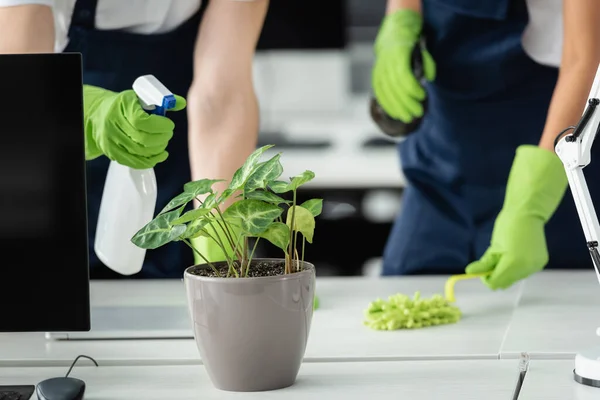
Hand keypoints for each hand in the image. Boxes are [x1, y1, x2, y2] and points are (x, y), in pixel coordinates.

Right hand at [83, 85, 185, 168]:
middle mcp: (113, 123)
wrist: (98, 115)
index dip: (160, 125)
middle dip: (162, 138)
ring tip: (163, 142)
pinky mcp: (112, 153)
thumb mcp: (139, 97)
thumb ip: (162, 100)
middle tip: (168, 133)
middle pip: (143, 139)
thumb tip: (181, 103)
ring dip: (158, 149)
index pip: (142, 121)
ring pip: (141, 152)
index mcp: (122, 106)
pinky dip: (151, 160)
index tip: (169, 124)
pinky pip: (135, 162)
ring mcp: (111, 140)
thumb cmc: (124, 106)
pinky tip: (160, 154)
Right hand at [372, 9, 435, 122]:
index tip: (423, 95)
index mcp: (398, 55)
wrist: (394, 33)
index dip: (413, 89)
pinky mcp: (376, 77)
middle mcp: (386, 64)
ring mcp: (379, 71)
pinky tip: (395, 114)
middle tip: (418, 113)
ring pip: (386, 93)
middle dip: (407, 103)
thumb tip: (429, 79)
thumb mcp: (423, 49)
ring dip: (397, 108)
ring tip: (408, 118)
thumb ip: (428, 64)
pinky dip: (387, 105)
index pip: (404, 77)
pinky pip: (379, 94)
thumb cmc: (411, 43)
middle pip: (395, 89)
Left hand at [465, 145, 567, 288]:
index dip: (487, 278)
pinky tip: (517, 253)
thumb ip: (484, 263)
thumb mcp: (493, 246)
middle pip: (505, 283)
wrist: (528, 213)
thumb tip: (470, 272)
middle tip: (494, 258)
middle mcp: (526, 268)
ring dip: (507, 271)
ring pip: (515, 278)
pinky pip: (524, 272)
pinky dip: (517, 267)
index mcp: (513, 263)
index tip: (483, 269)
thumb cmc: (507, 227)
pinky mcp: (540, 263)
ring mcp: (535, 266)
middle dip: (497, 274)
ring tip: (506, 253)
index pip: (495, 283)